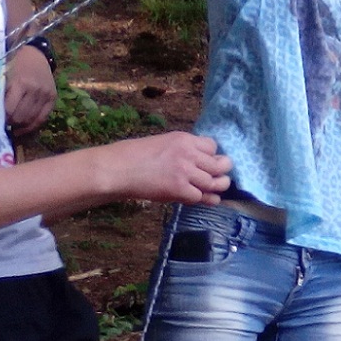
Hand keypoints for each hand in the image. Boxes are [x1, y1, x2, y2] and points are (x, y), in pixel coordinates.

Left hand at [4, 46, 57, 135]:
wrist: (34, 54)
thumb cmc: (14, 65)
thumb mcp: (4, 76)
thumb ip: (0, 94)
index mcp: (21, 83)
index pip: (10, 110)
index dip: (1, 119)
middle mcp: (36, 89)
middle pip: (21, 117)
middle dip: (10, 123)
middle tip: (3, 124)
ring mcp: (46, 93)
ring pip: (32, 119)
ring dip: (20, 126)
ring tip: (12, 126)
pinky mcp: (53, 97)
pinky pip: (43, 118)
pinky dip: (32, 126)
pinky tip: (23, 129)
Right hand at [103, 132, 231, 204]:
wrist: (118, 169)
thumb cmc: (134, 156)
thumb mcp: (163, 144)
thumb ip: (182, 151)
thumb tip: (198, 162)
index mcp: (184, 139)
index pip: (212, 146)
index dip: (213, 155)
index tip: (209, 162)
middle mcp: (189, 153)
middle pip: (219, 164)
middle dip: (222, 171)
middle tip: (221, 177)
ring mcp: (185, 171)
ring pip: (214, 182)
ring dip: (217, 187)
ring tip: (216, 190)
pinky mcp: (179, 189)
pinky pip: (200, 196)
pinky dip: (203, 200)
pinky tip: (203, 200)